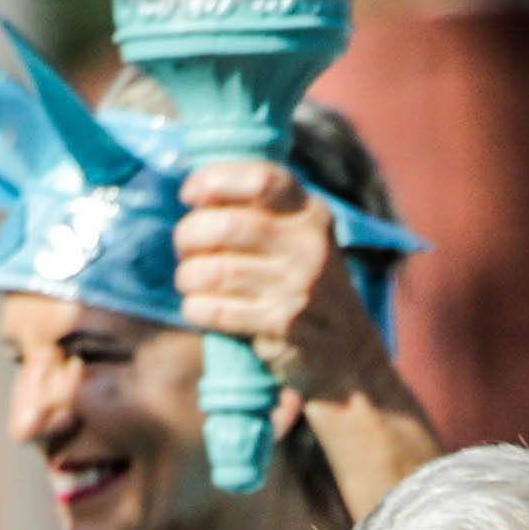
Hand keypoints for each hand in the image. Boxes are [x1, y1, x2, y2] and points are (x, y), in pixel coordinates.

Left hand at [170, 158, 400, 406]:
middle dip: (188, 235)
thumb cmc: (299, 282)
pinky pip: (218, 310)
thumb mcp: (294, 238)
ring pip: (214, 270)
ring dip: (187, 276)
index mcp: (310, 213)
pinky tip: (197, 308)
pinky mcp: (284, 324)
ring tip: (189, 281)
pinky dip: (195, 308)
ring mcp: (300, 286)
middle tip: (183, 249)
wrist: (344, 350)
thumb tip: (196, 194)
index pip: (261, 180)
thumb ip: (257, 213)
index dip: (215, 180)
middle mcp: (309, 245)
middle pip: (226, 226)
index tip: (188, 194)